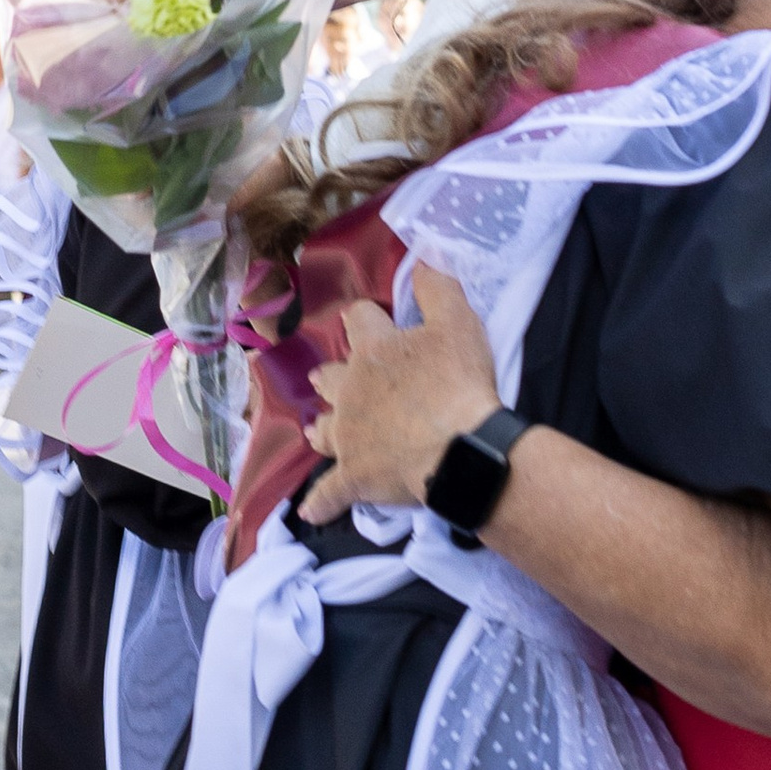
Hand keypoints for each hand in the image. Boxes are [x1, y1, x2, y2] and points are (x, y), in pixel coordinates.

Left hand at [299, 265, 498, 522]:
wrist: (459, 449)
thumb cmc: (460, 383)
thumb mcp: (460, 322)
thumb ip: (439, 288)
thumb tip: (423, 258)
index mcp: (373, 351)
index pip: (357, 321)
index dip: (366, 319)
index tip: (374, 321)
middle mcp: (349, 391)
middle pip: (330, 377)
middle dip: (331, 377)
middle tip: (332, 379)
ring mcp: (347, 437)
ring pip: (323, 430)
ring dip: (321, 428)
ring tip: (316, 429)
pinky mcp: (354, 478)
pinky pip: (330, 493)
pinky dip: (321, 503)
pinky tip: (311, 511)